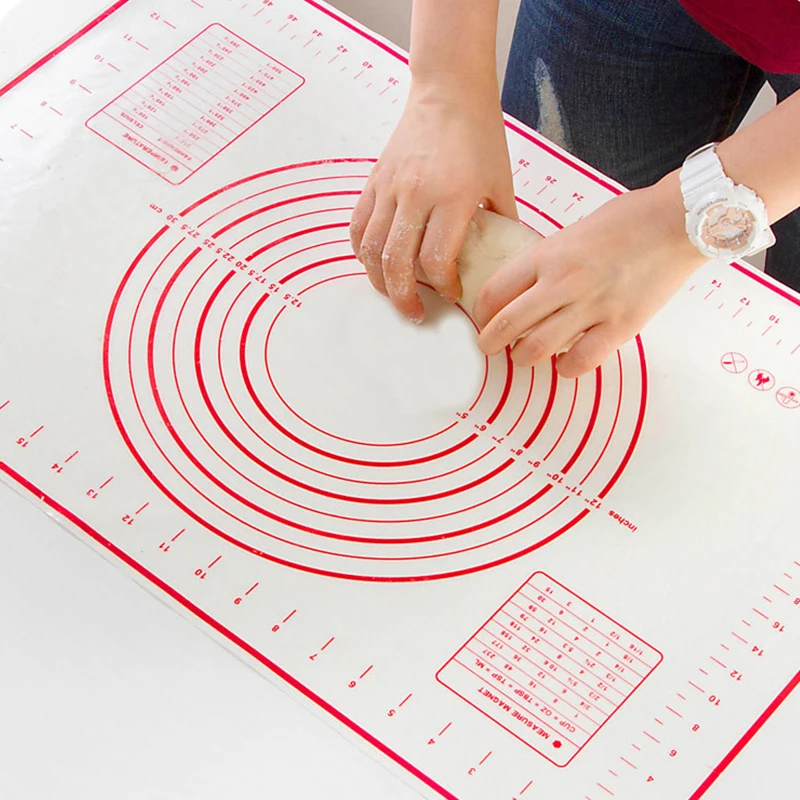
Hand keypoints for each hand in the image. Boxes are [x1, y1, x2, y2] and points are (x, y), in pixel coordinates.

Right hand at [350, 79, 516, 322]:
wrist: (448, 91)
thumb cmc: (479, 134)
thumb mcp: (500, 181)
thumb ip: (500, 223)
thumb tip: (502, 258)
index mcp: (454, 196)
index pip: (436, 260)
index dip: (442, 286)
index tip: (452, 293)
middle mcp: (417, 194)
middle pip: (398, 263)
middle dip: (404, 298)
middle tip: (415, 312)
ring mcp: (391, 187)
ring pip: (372, 249)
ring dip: (380, 281)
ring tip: (393, 294)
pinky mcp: (375, 180)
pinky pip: (358, 226)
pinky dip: (362, 252)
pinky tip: (374, 264)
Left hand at [474, 175, 708, 376]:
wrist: (679, 221)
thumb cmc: (628, 220)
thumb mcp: (573, 231)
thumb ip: (548, 261)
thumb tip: (527, 288)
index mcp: (548, 254)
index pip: (495, 292)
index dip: (481, 312)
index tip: (483, 318)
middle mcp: (564, 282)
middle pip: (507, 325)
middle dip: (489, 342)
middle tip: (488, 347)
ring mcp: (592, 306)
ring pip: (537, 348)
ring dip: (523, 358)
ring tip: (524, 355)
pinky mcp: (621, 326)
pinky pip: (581, 360)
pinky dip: (565, 368)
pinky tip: (564, 362)